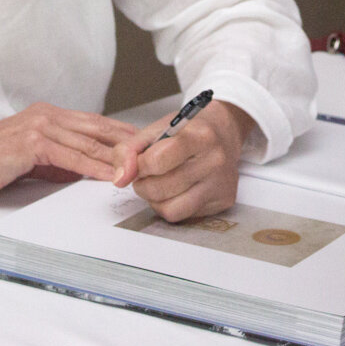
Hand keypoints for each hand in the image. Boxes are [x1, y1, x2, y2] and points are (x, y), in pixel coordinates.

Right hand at [0, 102, 136, 196]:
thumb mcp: (34, 159)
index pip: (94, 122)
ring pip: (89, 142)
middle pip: (98, 128)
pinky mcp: (33, 143)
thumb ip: (61, 160)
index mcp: (49, 115)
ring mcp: (41, 127)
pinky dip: (94, 167)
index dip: (121, 133)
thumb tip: (87, 169)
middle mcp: (48, 115)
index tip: (144, 144)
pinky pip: (71, 156)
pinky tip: (108, 175)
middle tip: (153, 154)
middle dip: (127, 142)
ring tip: (137, 169)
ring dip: (116, 157)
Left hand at [110, 99, 253, 221]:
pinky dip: (171, 206)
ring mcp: (220, 184)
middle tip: (147, 174)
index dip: (139, 165)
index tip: (139, 162)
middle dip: (143, 184)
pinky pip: (183, 216)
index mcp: (199, 136)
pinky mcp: (222, 201)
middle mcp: (214, 161)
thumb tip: (120, 179)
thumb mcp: (157, 129)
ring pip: (170, 209)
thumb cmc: (190, 130)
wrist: (224, 133)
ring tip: (159, 183)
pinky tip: (175, 191)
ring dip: (155, 199)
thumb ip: (129, 150)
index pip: (157, 161)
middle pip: (160, 189)